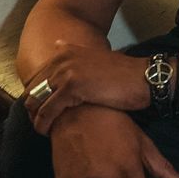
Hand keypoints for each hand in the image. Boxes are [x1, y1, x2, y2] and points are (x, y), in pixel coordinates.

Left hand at [25, 42, 149, 135]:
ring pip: (36, 101)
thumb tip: (57, 45)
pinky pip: (47, 111)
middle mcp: (62, 58)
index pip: (36, 78)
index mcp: (66, 52)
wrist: (146, 79)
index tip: (41, 111)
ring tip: (43, 130)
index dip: (35, 97)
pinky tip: (48, 132)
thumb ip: (76, 55)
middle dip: (33, 110)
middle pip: (32, 89)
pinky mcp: (71, 87)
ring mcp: (66, 71)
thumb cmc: (124, 75)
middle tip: (41, 124)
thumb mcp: (97, 58)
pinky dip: (44, 124)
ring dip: (36, 119)